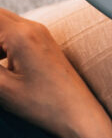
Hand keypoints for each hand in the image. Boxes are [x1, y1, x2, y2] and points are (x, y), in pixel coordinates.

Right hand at [0, 9, 111, 137]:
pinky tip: (2, 68)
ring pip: (6, 26)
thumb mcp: (4, 88)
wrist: (78, 112)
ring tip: (1, 71)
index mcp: (21, 34)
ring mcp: (40, 33)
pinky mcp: (43, 43)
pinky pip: (16, 35)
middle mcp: (32, 27)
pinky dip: (3, 46)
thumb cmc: (44, 103)